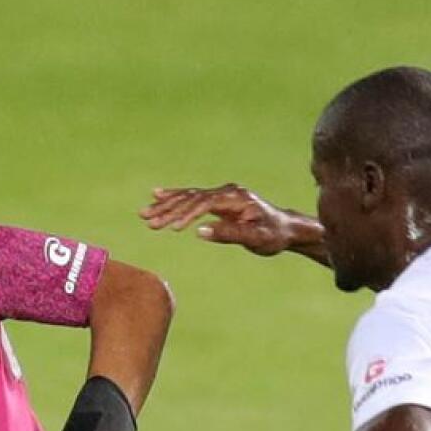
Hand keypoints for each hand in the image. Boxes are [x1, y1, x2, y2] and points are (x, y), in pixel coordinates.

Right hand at [142, 184, 309, 255]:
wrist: (285, 229)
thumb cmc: (273, 236)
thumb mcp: (256, 239)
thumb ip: (229, 235)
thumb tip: (200, 231)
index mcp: (235, 198)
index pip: (205, 204)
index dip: (187, 215)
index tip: (172, 228)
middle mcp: (227, 192)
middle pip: (192, 197)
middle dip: (168, 209)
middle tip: (147, 219)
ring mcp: (222, 194)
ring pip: (189, 196)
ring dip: (166, 205)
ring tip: (145, 214)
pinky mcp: (219, 200)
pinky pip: (193, 197)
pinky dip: (175, 197)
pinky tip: (157, 195)